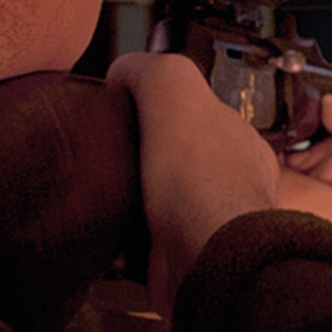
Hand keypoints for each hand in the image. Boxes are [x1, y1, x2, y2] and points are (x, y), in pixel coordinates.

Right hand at [106, 53, 279, 316]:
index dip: (156, 106)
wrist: (209, 261)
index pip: (195, 112)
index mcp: (234, 137)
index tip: (120, 109)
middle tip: (101, 152)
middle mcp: (226, 180)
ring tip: (97, 191)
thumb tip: (122, 73)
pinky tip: (103, 231)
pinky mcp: (181, 259)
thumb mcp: (173, 88)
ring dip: (126, 199)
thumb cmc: (201, 177)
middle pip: (171, 157)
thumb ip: (149, 70)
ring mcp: (206, 223)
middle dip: (137, 155)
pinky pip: (142, 246)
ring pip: (156, 202)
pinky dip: (120, 242)